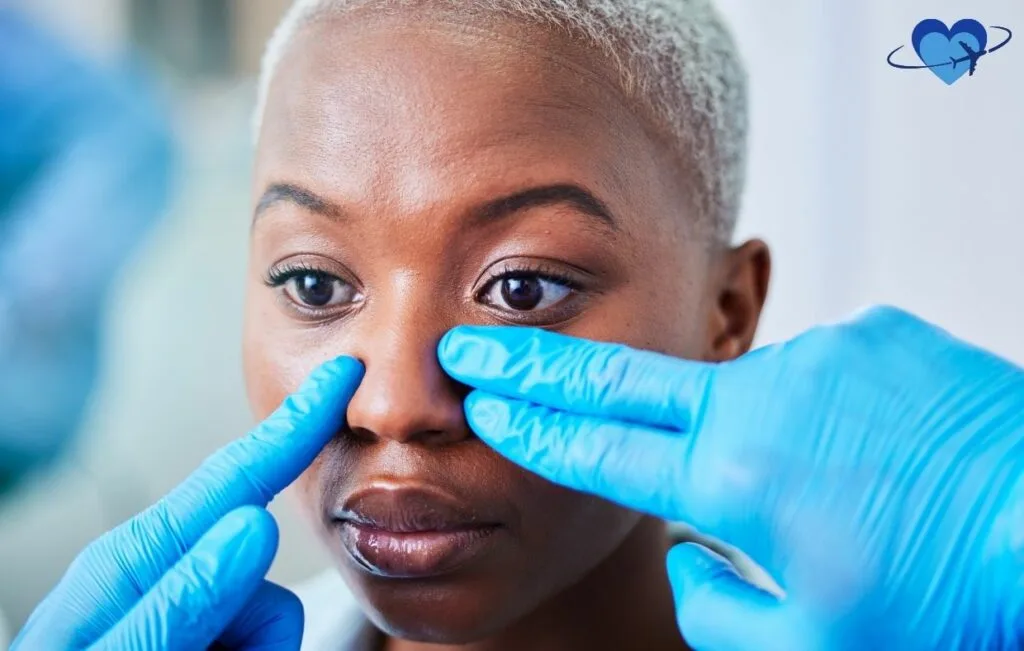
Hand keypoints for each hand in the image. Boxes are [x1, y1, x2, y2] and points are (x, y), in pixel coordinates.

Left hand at [13, 357, 363, 650]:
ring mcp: (187, 619)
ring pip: (270, 622)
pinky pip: (262, 646)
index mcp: (134, 565)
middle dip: (259, 626)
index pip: (235, 479)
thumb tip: (253, 523)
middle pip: (262, 574)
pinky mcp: (207, 643)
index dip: (294, 425)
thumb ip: (178, 599)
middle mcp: (166, 583)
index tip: (340, 374)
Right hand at [438, 306, 1023, 649]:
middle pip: (620, 381)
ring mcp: (823, 356)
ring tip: (841, 493)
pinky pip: (824, 377)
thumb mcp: (808, 645)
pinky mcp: (876, 335)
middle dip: (537, 368)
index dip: (534, 430)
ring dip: (764, 438)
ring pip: (751, 396)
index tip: (485, 406)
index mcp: (734, 479)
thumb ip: (713, 604)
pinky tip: (881, 458)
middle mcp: (766, 399)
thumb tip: (690, 559)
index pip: (600, 449)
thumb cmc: (947, 604)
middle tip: (474, 350)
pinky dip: (832, 417)